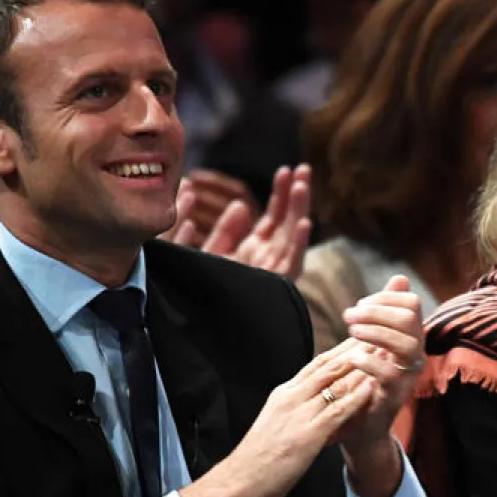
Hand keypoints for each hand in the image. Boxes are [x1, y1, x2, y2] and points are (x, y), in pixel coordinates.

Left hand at [162, 166, 312, 279]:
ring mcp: (271, 274)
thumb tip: (241, 206)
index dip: (281, 194)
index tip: (286, 171)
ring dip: (299, 212)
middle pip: (287, 223)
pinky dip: (298, 245)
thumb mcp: (208, 255)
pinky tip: (304, 224)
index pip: (273, 218)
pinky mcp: (272, 289)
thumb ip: (224, 231)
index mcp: (254, 251)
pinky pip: (291, 266)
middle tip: (303, 169)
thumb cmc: (195, 291)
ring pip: (292, 239)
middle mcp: (266, 261)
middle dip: (296, 196)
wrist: (192, 327)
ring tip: (302, 186)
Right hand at [180, 342, 375, 496]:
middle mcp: (292, 397)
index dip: (339, 350)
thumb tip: (313, 402)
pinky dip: (356, 396)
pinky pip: (337, 410)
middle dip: (354, 350)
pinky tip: (372, 387)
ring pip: (334, 382)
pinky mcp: (308, 434)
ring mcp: (300, 414)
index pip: (316, 365)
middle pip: (328, 366)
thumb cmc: (258, 459)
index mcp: (284, 393)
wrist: (238, 481)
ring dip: (361, 366)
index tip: (358, 339)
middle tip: (377, 336)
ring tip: (382, 353)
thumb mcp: (276, 423)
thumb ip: (295, 408)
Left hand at [331, 276, 423, 496]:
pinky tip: (352, 357)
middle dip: (377, 311)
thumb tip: (400, 277)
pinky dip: (369, 360)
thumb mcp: (376, 341)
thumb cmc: (366, 377)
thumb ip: (386, 310)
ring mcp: (408, 376)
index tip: (360, 305)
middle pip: (410, 318)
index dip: (385, 298)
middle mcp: (416, 355)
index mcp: (412, 337)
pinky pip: (389, 374)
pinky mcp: (395, 397)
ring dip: (375, 331)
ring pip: (405, 343)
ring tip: (350, 331)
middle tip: (349, 316)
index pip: (411, 303)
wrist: (361, 424)